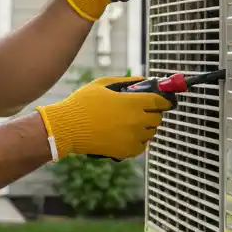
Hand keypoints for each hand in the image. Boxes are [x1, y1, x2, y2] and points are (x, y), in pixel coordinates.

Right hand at [35, 76, 172, 160]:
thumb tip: (142, 80)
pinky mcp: (125, 151)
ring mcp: (131, 138)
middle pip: (157, 118)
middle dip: (153, 113)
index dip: (164, 100)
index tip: (164, 100)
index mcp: (132, 103)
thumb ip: (125, 81)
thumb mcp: (102, 84)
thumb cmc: (82, 104)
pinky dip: (138, 141)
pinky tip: (127, 135)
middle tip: (144, 111)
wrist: (67, 127)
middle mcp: (136, 121)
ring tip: (131, 123)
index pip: (159, 102)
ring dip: (145, 127)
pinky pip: (141, 147)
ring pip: (150, 133)